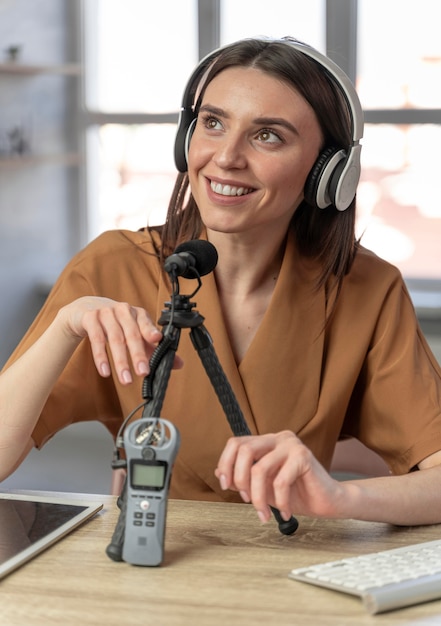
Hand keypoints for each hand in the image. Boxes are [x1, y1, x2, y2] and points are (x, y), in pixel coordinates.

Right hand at [58, 296, 182, 384]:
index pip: (146, 322)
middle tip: (143, 373)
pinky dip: (100, 357)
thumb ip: (153, 349)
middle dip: (138, 354)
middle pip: (131, 333)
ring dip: (120, 361)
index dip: (151, 331)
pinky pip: (96, 339)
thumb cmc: (116, 324)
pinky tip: (105, 371)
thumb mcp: (135, 333)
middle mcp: (123, 311)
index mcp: (138, 314)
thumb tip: (178, 364)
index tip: (157, 340)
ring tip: (125, 379)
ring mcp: (105, 313)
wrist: (86, 311)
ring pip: (114, 338)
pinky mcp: (90, 318)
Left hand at [215, 431, 345, 522]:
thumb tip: (219, 473)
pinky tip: (285, 512)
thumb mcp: (264, 487)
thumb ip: (244, 478)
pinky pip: (280, 481)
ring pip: (259, 468)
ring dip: (258, 498)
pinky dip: (280, 502)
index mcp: (267, 441)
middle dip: (240, 480)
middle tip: (247, 501)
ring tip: (264, 514)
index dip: (226, 463)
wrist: (329, 502)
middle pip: (244, 450)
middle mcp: (278, 438)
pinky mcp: (303, 456)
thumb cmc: (297, 494)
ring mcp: (291, 445)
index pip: (236, 443)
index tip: (226, 486)